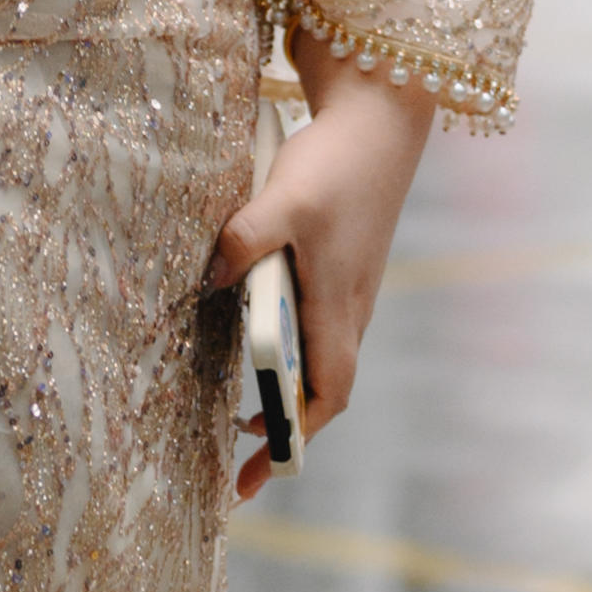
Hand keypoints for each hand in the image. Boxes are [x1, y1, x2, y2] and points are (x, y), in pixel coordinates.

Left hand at [209, 46, 438, 496]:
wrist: (381, 120)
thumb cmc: (338, 164)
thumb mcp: (285, 200)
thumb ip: (246, 240)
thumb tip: (210, 280)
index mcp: (338, 305)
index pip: (325, 393)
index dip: (294, 437)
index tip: (258, 472)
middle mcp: (349, 308)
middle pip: (324, 389)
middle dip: (285, 430)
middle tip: (238, 464)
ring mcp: (348, 289)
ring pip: (320, 360)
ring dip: (286, 393)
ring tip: (240, 413)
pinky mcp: (340, 268)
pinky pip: (316, 330)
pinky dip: (288, 354)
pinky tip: (257, 342)